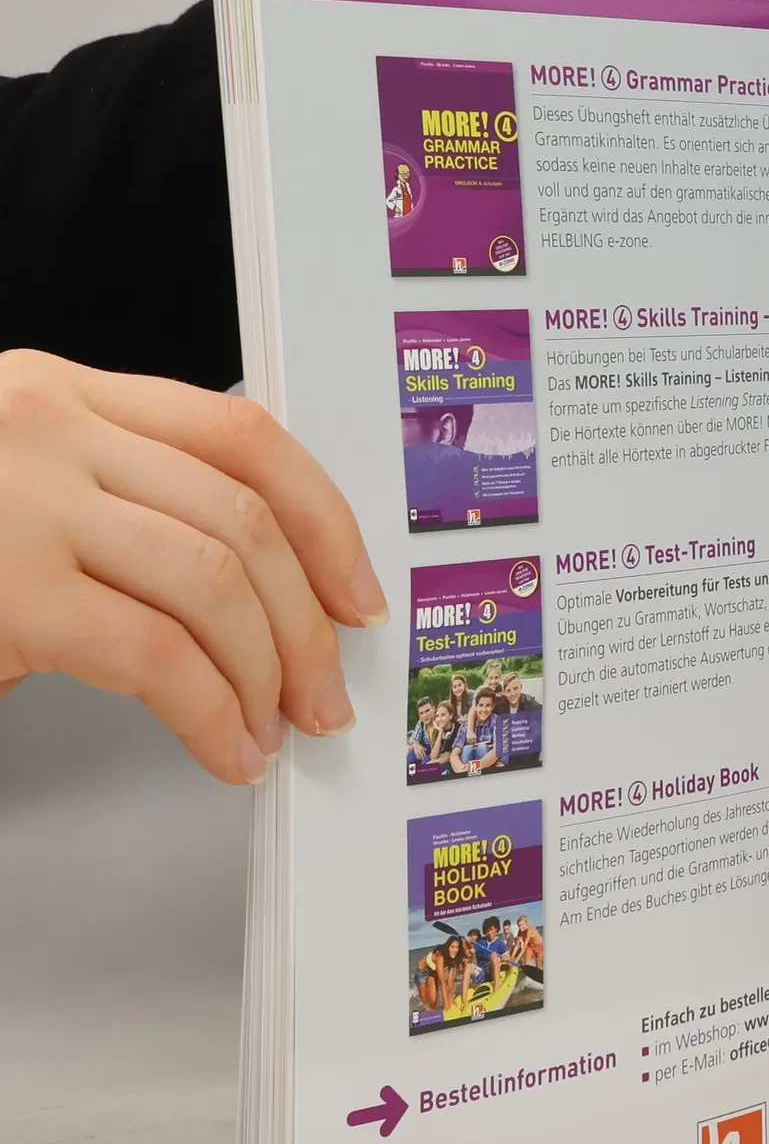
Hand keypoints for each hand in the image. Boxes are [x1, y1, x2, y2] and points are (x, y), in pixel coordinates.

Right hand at [0, 351, 386, 783]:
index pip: (244, 437)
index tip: (358, 591)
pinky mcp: (5, 590)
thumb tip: (262, 589)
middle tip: (324, 693)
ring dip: (267, 672)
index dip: (326, 521)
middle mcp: (49, 428)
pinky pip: (155, 656)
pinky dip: (211, 713)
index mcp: (64, 392)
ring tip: (274, 729)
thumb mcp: (25, 488)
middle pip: (246, 518)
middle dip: (307, 623)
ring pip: (215, 583)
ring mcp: (23, 504)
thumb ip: (125, 501)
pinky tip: (224, 750)